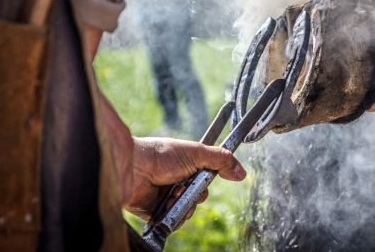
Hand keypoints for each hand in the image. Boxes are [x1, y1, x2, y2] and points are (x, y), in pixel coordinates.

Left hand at [124, 137, 245, 222]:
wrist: (133, 167)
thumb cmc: (161, 155)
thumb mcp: (197, 152)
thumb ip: (221, 160)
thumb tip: (242, 173)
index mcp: (186, 167)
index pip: (206, 180)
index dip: (207, 180)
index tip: (205, 176)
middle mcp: (177, 183)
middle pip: (199, 197)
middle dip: (195, 193)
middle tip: (185, 183)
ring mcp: (166, 199)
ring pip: (188, 212)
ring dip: (183, 203)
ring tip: (172, 193)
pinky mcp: (155, 214)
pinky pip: (173, 223)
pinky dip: (173, 215)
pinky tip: (165, 203)